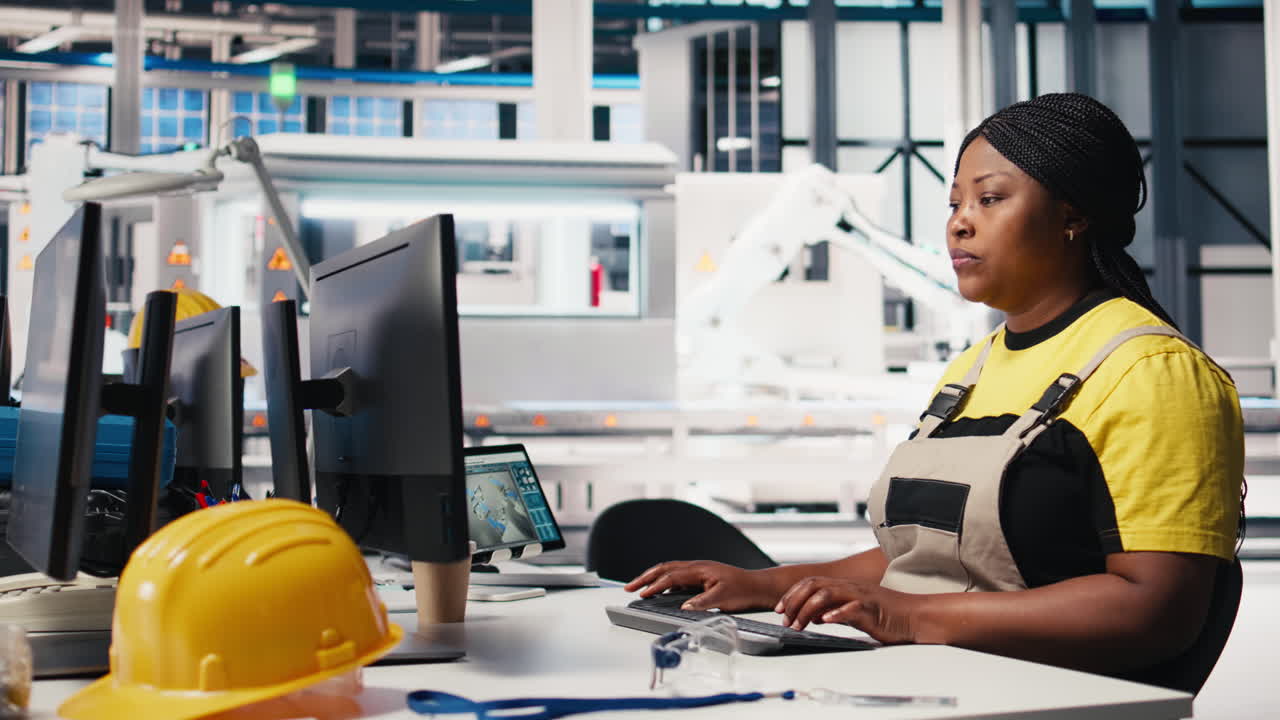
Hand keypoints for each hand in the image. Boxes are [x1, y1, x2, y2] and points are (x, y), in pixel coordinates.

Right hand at [623, 561, 778, 612]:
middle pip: (664, 568)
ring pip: (669, 570)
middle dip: (645, 577)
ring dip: (652, 577)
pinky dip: (663, 581)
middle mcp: (697, 567)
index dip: (654, 586)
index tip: (641, 594)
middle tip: (628, 587)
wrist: (758, 586)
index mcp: (700, 569)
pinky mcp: (701, 576)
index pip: (671, 576)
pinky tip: (660, 590)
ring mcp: (698, 570)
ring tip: (638, 586)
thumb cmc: (744, 590)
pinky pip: (676, 575)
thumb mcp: (724, 597)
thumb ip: (703, 602)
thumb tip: (685, 607)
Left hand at [776, 577, 922, 644]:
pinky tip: (825, 621)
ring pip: (827, 594)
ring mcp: (860, 596)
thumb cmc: (887, 615)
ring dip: (808, 610)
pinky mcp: (871, 608)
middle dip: (794, 601)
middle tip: (784, 619)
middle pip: (814, 585)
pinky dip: (836, 613)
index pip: (811, 583)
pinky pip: (851, 607)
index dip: (792, 595)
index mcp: (844, 586)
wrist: (914, 616)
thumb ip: (834, 611)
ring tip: (799, 625)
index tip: (779, 610)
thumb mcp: (854, 611)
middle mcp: (850, 587)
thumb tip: (813, 616)